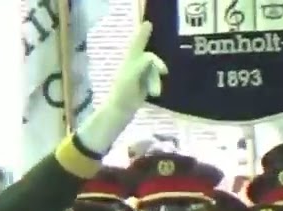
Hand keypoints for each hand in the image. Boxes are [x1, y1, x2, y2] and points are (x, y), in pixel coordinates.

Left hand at [76, 22, 167, 153]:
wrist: (118, 113)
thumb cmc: (122, 95)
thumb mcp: (132, 76)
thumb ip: (142, 64)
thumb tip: (149, 57)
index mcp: (129, 63)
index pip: (137, 45)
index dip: (142, 35)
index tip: (148, 24)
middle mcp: (132, 67)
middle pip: (148, 59)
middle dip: (156, 65)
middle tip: (164, 71)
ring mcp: (137, 77)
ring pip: (153, 72)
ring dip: (155, 80)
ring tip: (155, 93)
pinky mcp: (141, 87)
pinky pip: (153, 80)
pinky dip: (155, 85)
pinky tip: (154, 93)